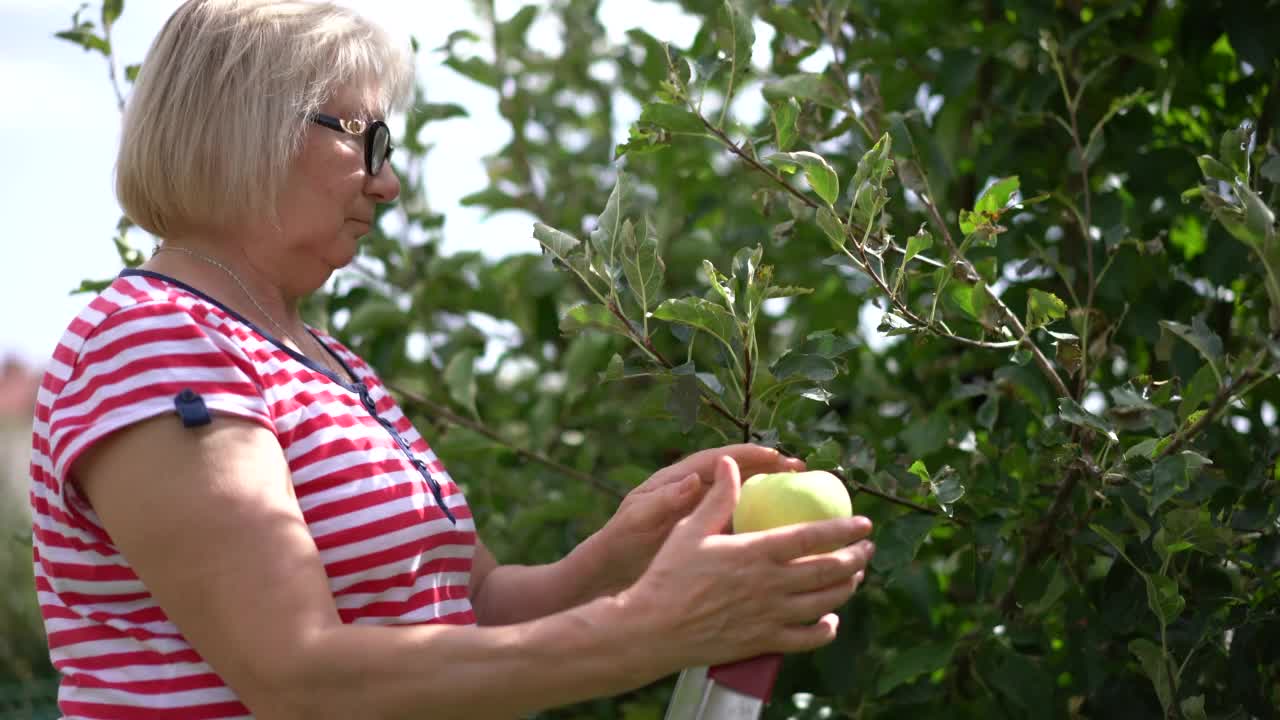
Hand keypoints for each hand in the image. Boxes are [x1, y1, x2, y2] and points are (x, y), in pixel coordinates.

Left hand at [587, 445, 805, 593]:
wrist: (609, 573)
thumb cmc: (620, 544)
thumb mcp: (638, 521)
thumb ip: (665, 500)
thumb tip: (694, 480)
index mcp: (678, 480)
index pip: (719, 460)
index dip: (749, 455)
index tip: (777, 456)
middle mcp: (694, 492)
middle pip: (738, 474)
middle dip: (770, 469)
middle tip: (802, 472)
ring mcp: (702, 514)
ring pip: (743, 498)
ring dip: (771, 495)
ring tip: (804, 497)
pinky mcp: (707, 535)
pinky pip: (739, 523)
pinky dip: (762, 524)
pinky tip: (785, 536)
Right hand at [618, 456, 874, 669]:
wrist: (654, 629)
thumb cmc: (668, 575)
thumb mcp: (690, 530)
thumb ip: (718, 497)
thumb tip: (732, 462)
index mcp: (756, 552)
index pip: (813, 537)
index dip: (844, 529)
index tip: (864, 523)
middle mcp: (771, 584)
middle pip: (829, 570)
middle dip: (857, 557)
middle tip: (867, 548)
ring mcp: (771, 616)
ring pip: (826, 602)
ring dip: (847, 587)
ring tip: (855, 575)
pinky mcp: (765, 641)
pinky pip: (809, 637)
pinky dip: (826, 628)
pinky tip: (829, 619)